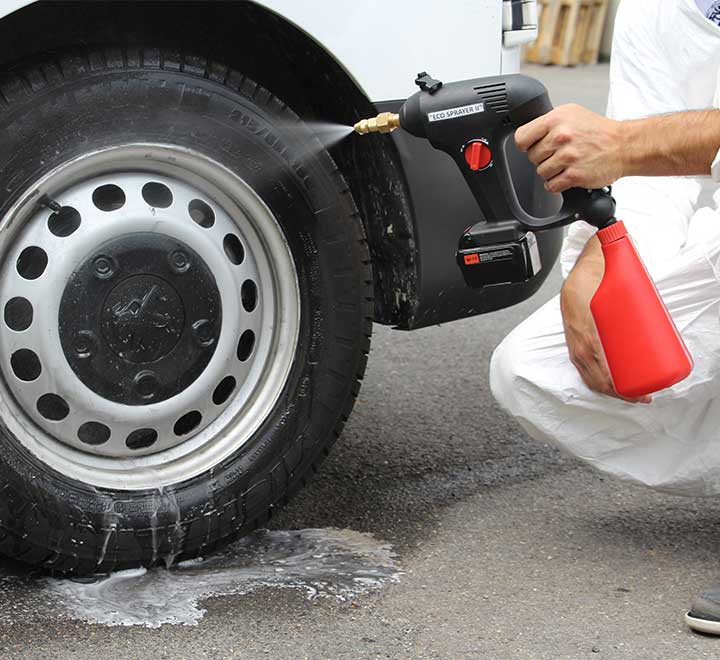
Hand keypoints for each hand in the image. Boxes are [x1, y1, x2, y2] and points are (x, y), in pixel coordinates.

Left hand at [515, 104, 625, 192]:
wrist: (624, 145)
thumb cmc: (599, 131)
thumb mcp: (571, 114)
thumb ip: (549, 122)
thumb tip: (529, 133)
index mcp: (556, 119)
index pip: (521, 137)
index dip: (525, 145)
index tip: (531, 146)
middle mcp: (561, 137)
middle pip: (531, 157)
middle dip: (543, 158)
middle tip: (559, 154)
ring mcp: (567, 157)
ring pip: (541, 172)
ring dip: (551, 172)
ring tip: (566, 163)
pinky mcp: (574, 175)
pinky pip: (551, 185)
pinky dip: (557, 184)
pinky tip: (568, 174)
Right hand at [560, 247, 651, 403]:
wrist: (583, 264)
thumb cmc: (599, 272)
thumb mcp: (618, 287)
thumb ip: (635, 302)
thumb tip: (660, 319)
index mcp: (585, 331)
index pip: (598, 368)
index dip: (616, 386)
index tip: (635, 393)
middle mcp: (577, 339)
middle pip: (594, 378)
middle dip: (618, 393)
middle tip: (641, 396)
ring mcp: (574, 341)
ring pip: (588, 375)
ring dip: (608, 389)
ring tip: (629, 392)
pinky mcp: (576, 339)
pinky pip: (584, 366)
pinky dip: (597, 380)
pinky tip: (610, 384)